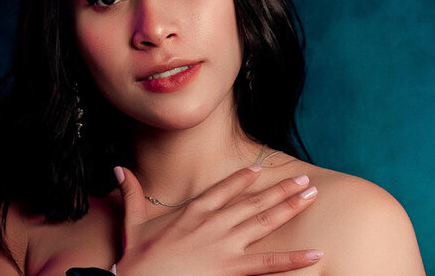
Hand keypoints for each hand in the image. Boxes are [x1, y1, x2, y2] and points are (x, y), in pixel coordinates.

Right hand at [113, 166, 321, 275]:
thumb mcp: (133, 222)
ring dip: (290, 208)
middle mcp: (214, 223)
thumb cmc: (138, 258)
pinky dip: (293, 259)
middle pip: (253, 201)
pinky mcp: (232, 268)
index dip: (242, 178)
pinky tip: (315, 253)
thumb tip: (119, 169)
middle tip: (304, 180)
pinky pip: (269, 263)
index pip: (223, 189)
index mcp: (194, 211)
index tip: (259, 168)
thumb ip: (132, 194)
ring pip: (265, 222)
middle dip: (280, 189)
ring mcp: (225, 245)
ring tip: (311, 196)